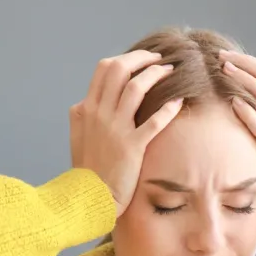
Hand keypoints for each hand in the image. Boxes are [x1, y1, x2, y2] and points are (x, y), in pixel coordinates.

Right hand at [69, 50, 183, 216]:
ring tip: (171, 72)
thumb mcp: (76, 137)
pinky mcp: (132, 147)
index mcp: (87, 108)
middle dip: (142, 59)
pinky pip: (153, 121)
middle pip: (120, 70)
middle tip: (159, 59)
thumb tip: (83, 101)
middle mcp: (99, 113)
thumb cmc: (86, 169)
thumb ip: (80, 116)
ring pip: (136, 88)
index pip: (104, 68)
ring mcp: (115, 129)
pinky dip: (167, 108)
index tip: (142, 60)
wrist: (89, 197)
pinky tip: (179, 101)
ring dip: (156, 75)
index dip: (127, 58)